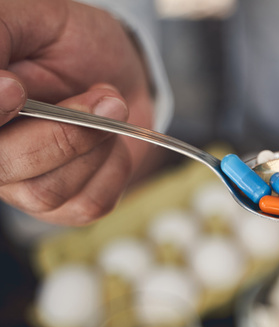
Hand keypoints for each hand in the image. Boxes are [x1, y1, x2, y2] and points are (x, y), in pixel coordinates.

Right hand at [0, 0, 155, 224]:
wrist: (120, 72)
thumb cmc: (70, 42)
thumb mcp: (34, 19)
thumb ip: (0, 34)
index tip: (15, 87)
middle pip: (3, 167)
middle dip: (62, 133)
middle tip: (104, 98)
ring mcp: (20, 186)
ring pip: (46, 191)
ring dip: (95, 146)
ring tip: (109, 108)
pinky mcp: (62, 207)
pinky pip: (87, 203)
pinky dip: (114, 168)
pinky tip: (111, 141)